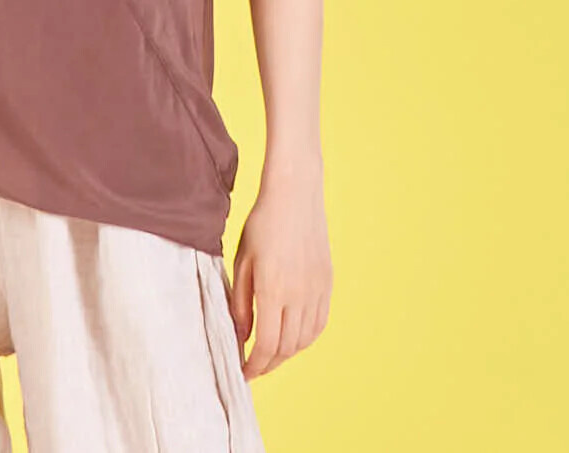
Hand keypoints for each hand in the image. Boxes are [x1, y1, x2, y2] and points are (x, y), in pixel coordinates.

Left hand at [226, 165, 332, 379]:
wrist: (295, 196)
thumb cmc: (262, 223)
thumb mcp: (242, 259)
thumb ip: (241, 301)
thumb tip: (241, 336)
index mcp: (273, 288)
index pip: (267, 344)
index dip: (255, 365)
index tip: (243, 372)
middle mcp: (299, 294)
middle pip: (287, 347)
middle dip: (269, 364)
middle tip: (253, 367)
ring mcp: (317, 290)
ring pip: (305, 339)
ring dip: (287, 354)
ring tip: (270, 354)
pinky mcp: (327, 284)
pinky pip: (319, 324)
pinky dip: (305, 338)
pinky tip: (292, 337)